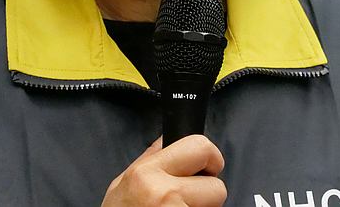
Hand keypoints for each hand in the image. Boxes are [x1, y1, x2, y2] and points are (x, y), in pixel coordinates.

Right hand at [102, 135, 226, 205]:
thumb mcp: (122, 185)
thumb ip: (149, 160)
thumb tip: (169, 139)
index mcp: (147, 174)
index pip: (199, 146)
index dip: (210, 158)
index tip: (206, 168)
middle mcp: (164, 195)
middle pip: (217, 186)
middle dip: (209, 193)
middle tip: (191, 199)